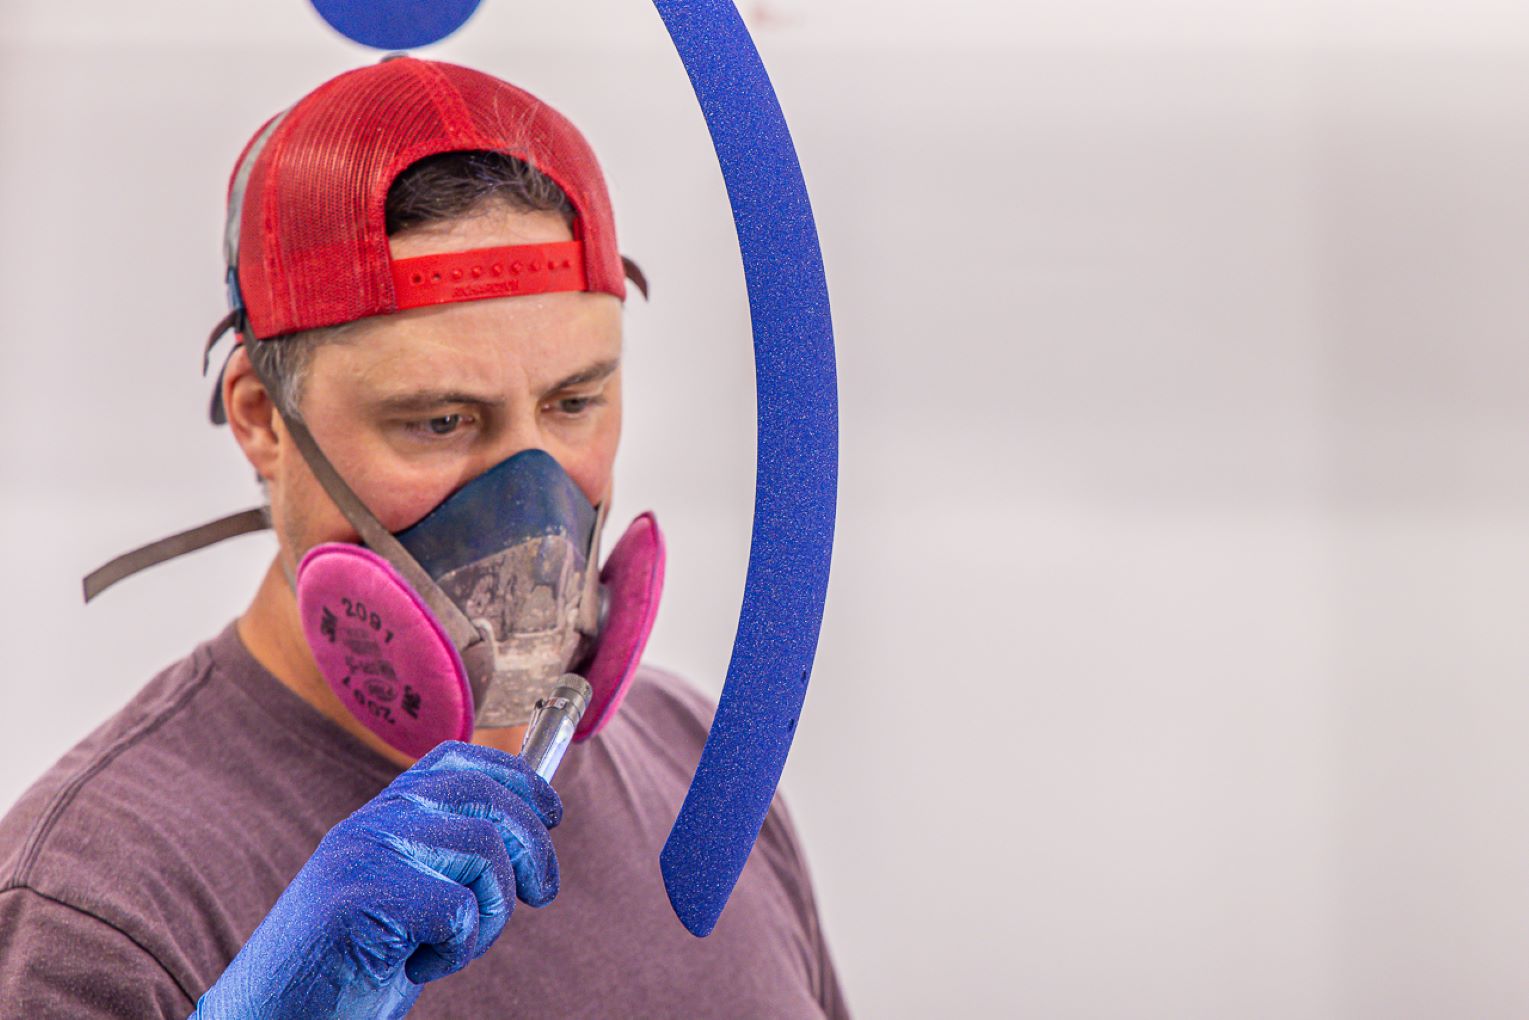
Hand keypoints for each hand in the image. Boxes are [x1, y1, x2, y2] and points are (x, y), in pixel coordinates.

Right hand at [191, 741, 561, 1018]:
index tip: (551, 814)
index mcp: (380, 817)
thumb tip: (528, 825)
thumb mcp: (405, 897)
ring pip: (484, 848)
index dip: (517, 777)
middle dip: (534, 847)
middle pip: (487, 798)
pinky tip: (419, 965)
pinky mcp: (360, 901)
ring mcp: (363, 857)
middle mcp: (371, 824)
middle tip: (541, 894)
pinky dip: (457, 950)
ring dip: (494, 911)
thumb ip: (445, 857)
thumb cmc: (346, 969)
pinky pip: (456, 910)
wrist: (267, 1019)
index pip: (457, 760)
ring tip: (458, 945)